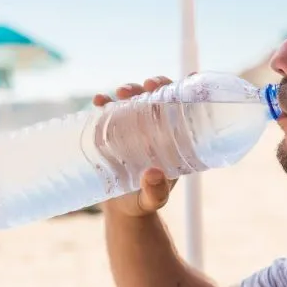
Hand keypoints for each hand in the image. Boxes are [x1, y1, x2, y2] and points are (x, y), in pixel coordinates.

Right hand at [93, 76, 179, 217]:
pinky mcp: (110, 131)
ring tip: (121, 93)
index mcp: (172, 138)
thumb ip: (155, 191)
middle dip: (153, 84)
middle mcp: (153, 127)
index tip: (187, 77)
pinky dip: (104, 102)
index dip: (184, 89)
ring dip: (128, 89)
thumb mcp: (153, 199)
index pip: (182, 106)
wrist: (121, 209)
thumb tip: (152, 174)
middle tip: (146, 86)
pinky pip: (108, 111)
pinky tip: (99, 101)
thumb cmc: (143, 201)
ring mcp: (131, 127)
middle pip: (157, 96)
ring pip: (133, 99)